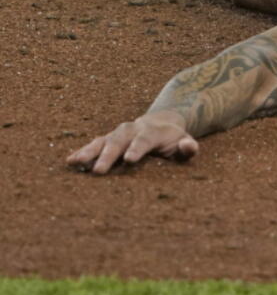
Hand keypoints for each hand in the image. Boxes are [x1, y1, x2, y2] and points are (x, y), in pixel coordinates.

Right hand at [66, 110, 198, 173]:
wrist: (161, 123)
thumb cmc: (174, 140)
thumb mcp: (185, 142)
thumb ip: (188, 147)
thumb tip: (189, 146)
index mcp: (152, 132)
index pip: (144, 140)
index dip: (137, 149)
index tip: (129, 160)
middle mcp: (131, 130)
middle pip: (118, 141)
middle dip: (109, 156)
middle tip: (99, 171)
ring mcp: (117, 134)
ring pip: (102, 141)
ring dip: (89, 152)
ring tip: (76, 162)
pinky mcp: (107, 139)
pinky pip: (93, 145)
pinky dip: (82, 152)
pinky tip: (70, 161)